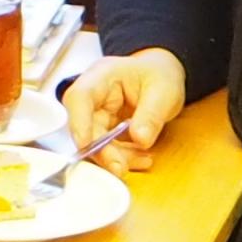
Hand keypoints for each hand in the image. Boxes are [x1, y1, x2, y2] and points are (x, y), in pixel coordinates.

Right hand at [61, 49, 186, 173]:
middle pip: (86, 127)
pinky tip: (141, 158)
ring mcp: (97, 114)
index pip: (79, 97)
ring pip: (95, 143)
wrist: (162, 74)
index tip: (85, 144)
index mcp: (102, 76)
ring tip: (143, 159)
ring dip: (116, 157)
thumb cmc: (159, 74)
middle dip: (103, 151)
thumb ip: (151, 115)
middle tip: (120, 168)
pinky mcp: (104, 129)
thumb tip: (140, 139)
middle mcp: (93, 97)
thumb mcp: (163, 90)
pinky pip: (107, 148)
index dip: (78, 122)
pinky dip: (124, 157)